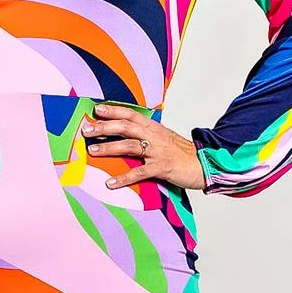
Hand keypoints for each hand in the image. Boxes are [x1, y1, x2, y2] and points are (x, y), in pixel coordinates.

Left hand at [79, 102, 206, 192]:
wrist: (204, 164)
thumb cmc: (182, 153)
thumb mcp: (164, 138)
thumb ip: (147, 134)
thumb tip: (128, 133)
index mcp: (154, 128)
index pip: (131, 115)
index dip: (114, 110)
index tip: (97, 109)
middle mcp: (154, 136)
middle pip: (126, 127)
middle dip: (105, 127)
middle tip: (87, 130)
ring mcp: (158, 151)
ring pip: (130, 146)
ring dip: (109, 147)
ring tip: (92, 151)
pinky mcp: (162, 167)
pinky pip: (139, 172)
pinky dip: (124, 178)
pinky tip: (110, 183)